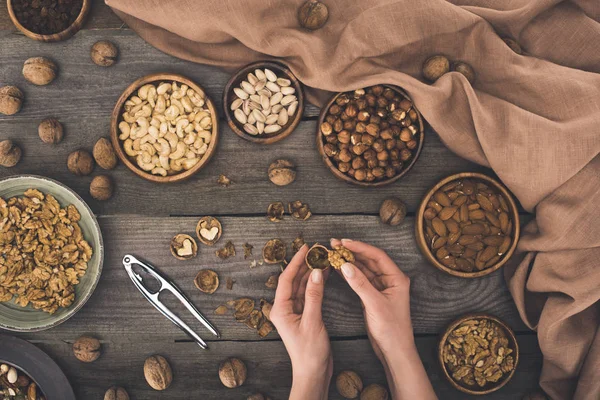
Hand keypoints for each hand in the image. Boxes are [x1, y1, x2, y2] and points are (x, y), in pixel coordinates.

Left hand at [270, 244, 331, 399]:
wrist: (313, 373)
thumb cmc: (309, 353)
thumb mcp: (312, 322)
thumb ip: (314, 296)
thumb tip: (316, 273)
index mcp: (280, 310)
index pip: (286, 279)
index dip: (296, 262)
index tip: (305, 248)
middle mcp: (284, 309)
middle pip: (294, 280)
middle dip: (305, 264)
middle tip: (317, 250)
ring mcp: (294, 312)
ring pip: (302, 286)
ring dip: (312, 273)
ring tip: (323, 258)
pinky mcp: (304, 315)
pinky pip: (309, 294)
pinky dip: (316, 284)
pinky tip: (324, 274)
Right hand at [332, 238, 436, 399]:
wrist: (395, 350)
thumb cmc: (392, 329)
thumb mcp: (375, 305)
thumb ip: (360, 284)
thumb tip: (345, 266)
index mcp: (396, 278)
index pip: (377, 256)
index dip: (360, 247)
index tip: (343, 242)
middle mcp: (390, 280)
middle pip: (369, 260)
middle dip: (352, 251)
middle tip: (334, 244)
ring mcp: (381, 287)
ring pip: (363, 269)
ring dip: (349, 261)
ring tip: (333, 253)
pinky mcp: (373, 296)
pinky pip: (360, 280)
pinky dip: (349, 274)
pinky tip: (337, 268)